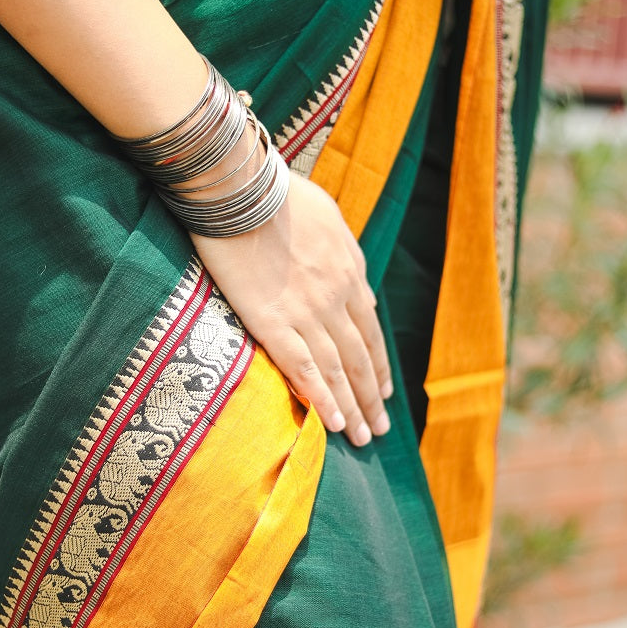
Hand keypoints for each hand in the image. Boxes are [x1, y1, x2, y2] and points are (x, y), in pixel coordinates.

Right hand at [191, 172, 392, 446]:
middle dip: (372, 396)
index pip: (370, 329)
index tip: (383, 389)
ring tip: (363, 438)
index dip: (378, 364)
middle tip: (380, 428)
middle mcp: (336, 297)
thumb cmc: (278, 192)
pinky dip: (323, 400)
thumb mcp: (329, 217)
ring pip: (337, 371)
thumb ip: (346, 255)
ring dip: (354, 407)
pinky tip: (335, 424)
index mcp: (349, 272)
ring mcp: (307, 313)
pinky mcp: (273, 323)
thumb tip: (360, 289)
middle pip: (360, 358)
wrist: (242, 189)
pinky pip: (304, 370)